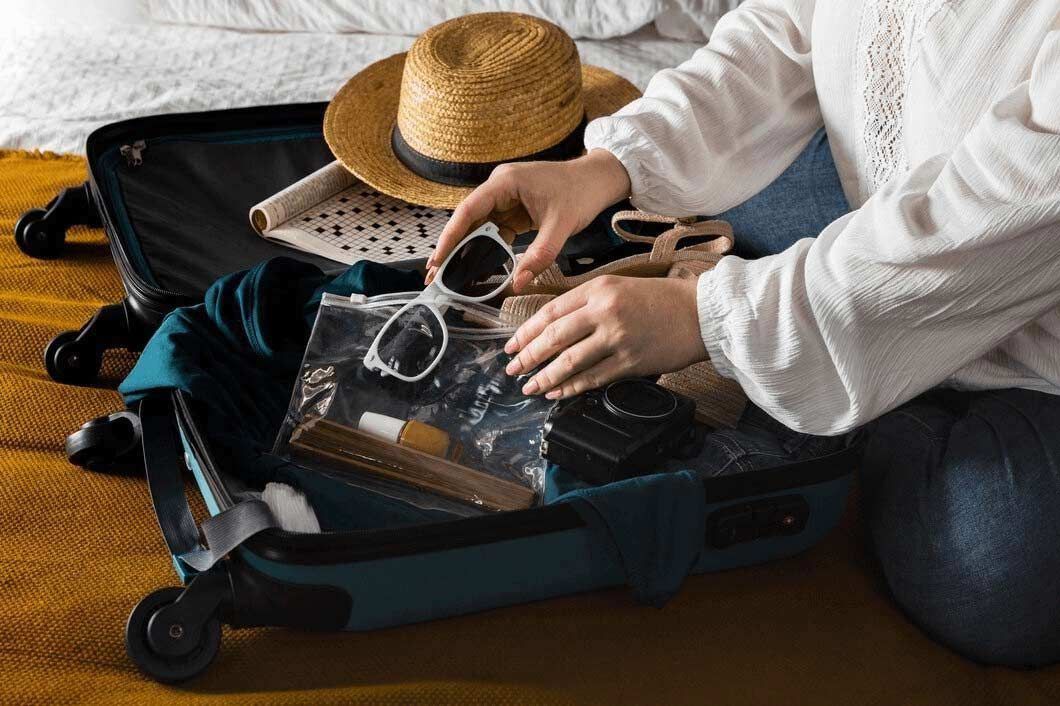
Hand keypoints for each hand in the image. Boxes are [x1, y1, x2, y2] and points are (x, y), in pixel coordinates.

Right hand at [427, 149, 630, 291]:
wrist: (599, 179)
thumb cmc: (581, 192)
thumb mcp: (561, 226)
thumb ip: (539, 255)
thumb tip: (518, 283)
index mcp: (505, 182)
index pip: (468, 211)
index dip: (449, 237)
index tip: (437, 260)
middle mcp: (500, 187)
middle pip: (468, 220)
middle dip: (451, 248)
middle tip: (434, 276)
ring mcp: (506, 198)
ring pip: (478, 227)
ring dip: (466, 250)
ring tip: (449, 275)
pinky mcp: (514, 209)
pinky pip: (494, 231)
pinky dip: (486, 249)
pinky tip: (475, 268)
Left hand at [504, 275, 707, 398]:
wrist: (701, 313)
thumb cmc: (662, 300)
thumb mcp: (619, 287)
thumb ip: (587, 303)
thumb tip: (554, 326)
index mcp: (598, 289)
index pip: (550, 312)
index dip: (526, 331)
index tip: (512, 345)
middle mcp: (604, 311)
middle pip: (553, 336)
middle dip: (528, 356)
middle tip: (512, 368)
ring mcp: (617, 338)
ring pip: (569, 360)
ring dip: (544, 376)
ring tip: (529, 386)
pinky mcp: (630, 361)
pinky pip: (593, 378)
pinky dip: (571, 387)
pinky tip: (557, 392)